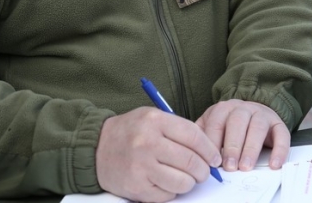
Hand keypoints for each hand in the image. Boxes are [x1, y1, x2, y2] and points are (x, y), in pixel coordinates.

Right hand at [96, 107, 221, 201]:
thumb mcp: (152, 118)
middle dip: (203, 170)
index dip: (210, 150)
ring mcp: (141, 166)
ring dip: (189, 183)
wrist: (96, 148)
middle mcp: (148, 142)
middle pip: (191, 161)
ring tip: (184, 177)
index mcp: (154, 121)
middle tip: (203, 171)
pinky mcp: (137, 187)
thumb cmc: (130, 132)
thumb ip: (179, 130)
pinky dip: (172, 191)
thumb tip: (209, 151)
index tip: (215, 158)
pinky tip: (165, 181)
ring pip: (183, 182)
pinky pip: (168, 195)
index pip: (194, 136)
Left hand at [196, 99, 289, 171]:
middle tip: (230, 166)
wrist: (254, 113)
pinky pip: (281, 135)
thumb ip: (204, 136)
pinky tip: (274, 164)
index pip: (216, 123)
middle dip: (232, 146)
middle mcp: (243, 108)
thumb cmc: (230, 125)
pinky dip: (279, 150)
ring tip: (246, 166)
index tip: (212, 162)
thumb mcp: (213, 126)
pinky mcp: (278, 123)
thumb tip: (194, 151)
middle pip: (237, 123)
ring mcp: (261, 114)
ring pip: (257, 127)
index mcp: (223, 109)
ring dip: (251, 148)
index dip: (213, 143)